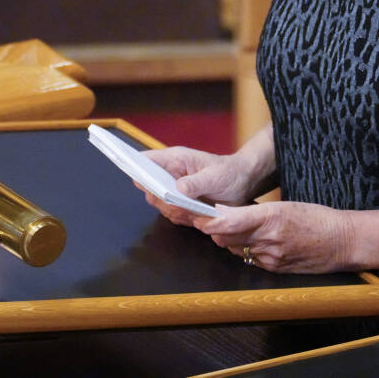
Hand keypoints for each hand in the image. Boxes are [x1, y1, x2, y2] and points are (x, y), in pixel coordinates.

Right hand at [140, 146, 258, 226]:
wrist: (242, 184)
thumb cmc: (228, 172)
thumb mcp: (215, 176)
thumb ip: (196, 182)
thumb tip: (178, 189)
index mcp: (174, 160)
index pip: (146, 161)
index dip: (136, 168)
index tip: (136, 178)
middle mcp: (169, 175)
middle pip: (149, 188)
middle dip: (161, 199)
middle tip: (181, 203)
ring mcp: (173, 191)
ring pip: (160, 205)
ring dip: (175, 211)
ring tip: (196, 209)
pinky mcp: (180, 205)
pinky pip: (173, 215)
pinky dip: (183, 218)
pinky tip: (198, 215)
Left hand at [196, 201, 357, 274]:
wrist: (342, 242)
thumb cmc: (316, 218)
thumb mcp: (286, 206)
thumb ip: (255, 213)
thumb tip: (225, 213)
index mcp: (272, 217)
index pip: (229, 221)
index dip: (209, 220)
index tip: (197, 215)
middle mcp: (268, 239)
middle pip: (227, 237)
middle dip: (212, 229)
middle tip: (200, 218)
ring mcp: (271, 257)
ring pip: (236, 248)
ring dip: (227, 239)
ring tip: (221, 227)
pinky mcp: (274, 269)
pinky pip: (250, 258)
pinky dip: (244, 249)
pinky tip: (246, 241)